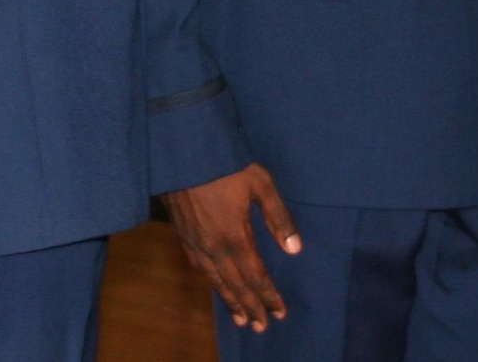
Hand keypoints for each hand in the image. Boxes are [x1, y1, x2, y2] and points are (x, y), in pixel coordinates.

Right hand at [161, 164, 302, 331]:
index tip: (280, 313)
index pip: (255, 275)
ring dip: (229, 301)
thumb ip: (279, 218)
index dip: (269, 296)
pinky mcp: (182, 234)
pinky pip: (198, 266)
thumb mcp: (261, 185)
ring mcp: (194, 242)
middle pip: (234, 285)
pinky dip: (210, 282)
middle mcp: (213, 246)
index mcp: (234, 236)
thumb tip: (295, 250)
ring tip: (241, 318)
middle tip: (261, 326)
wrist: (183, 151)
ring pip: (214, 280)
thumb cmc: (227, 164)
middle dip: (250, 306)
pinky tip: (215, 285)